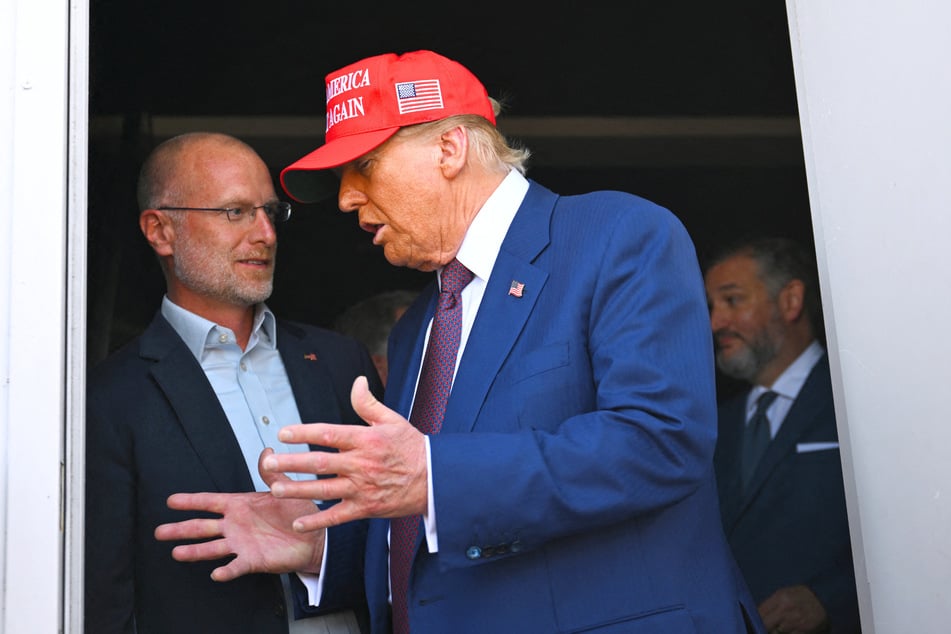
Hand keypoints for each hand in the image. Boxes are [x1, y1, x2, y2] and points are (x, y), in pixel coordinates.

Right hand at [153, 448, 324, 580]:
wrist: (313, 537)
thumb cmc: (297, 512)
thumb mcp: (283, 489)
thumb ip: (271, 473)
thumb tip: (267, 452)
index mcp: (239, 506)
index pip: (210, 502)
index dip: (191, 501)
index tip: (171, 501)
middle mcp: (235, 525)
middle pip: (202, 527)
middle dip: (181, 529)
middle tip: (160, 531)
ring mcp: (241, 544)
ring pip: (212, 548)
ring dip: (194, 551)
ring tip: (177, 552)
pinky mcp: (252, 561)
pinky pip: (236, 566)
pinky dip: (226, 571)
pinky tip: (216, 573)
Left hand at [261, 375, 428, 531]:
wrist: (435, 479)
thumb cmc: (412, 448)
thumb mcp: (393, 420)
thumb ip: (368, 404)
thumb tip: (357, 382)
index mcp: (366, 440)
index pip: (328, 433)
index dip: (303, 433)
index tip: (283, 433)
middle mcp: (361, 464)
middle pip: (320, 463)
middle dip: (291, 462)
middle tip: (269, 462)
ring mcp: (362, 488)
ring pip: (324, 489)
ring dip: (298, 489)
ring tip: (275, 487)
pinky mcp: (366, 508)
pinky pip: (337, 516)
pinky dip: (317, 520)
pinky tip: (299, 522)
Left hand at [759, 584, 829, 633]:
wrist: (825, 600)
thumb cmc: (801, 596)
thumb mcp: (784, 594)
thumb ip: (771, 604)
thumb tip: (756, 615)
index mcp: (780, 598)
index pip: (759, 612)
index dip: (754, 619)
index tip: (753, 621)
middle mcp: (787, 610)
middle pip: (765, 624)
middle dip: (764, 626)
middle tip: (764, 626)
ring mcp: (795, 622)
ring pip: (776, 632)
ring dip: (775, 631)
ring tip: (779, 626)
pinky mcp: (803, 632)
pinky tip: (787, 630)